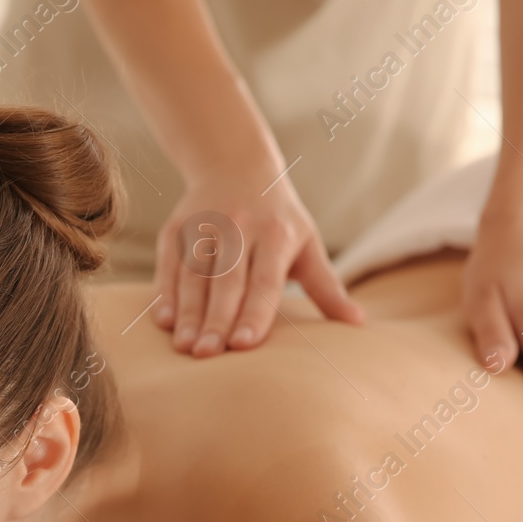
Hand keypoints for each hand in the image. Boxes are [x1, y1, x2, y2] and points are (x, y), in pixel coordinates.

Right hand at [152, 165, 364, 357]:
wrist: (234, 166)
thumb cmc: (278, 220)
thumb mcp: (306, 245)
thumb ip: (326, 286)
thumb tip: (358, 322)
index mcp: (276, 235)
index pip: (264, 281)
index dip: (254, 312)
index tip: (244, 345)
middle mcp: (239, 228)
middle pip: (226, 281)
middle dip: (216, 319)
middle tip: (207, 355)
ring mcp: (205, 226)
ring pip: (194, 275)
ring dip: (187, 312)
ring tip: (185, 347)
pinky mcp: (177, 228)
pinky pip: (168, 264)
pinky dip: (164, 292)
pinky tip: (164, 321)